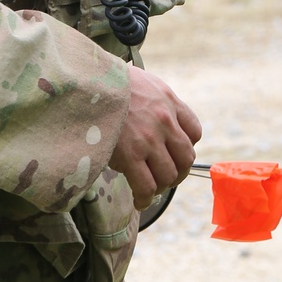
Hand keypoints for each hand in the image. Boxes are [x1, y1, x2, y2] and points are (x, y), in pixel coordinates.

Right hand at [108, 66, 201, 210]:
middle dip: (178, 172)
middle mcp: (165, 121)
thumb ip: (155, 102)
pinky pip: (146, 186)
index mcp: (169, 101)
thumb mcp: (142, 82)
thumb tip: (153, 124)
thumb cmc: (108, 82)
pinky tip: (139, 200)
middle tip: (165, 177)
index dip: (185, 146)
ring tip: (150, 188)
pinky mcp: (130, 155)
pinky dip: (144, 198)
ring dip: (161, 186)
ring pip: (169, 176)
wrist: (86, 82)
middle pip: (186, 158)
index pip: (194, 132)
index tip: (173, 153)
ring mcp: (149, 139)